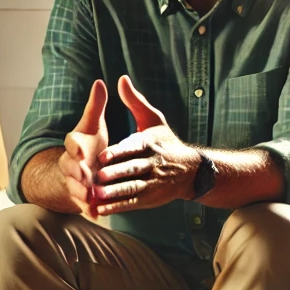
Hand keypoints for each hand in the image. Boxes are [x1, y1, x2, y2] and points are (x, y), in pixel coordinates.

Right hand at [58, 80, 107, 219]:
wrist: (84, 170)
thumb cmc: (91, 145)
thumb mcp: (94, 126)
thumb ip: (96, 107)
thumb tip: (101, 82)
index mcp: (76, 145)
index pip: (72, 143)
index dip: (75, 146)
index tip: (81, 148)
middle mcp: (72, 164)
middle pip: (70, 167)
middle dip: (76, 171)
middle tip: (84, 174)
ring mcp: (75, 182)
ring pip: (74, 187)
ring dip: (81, 191)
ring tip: (89, 196)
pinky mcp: (82, 197)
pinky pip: (83, 204)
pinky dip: (89, 209)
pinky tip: (96, 214)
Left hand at [92, 75, 201, 214]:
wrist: (193, 171)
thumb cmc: (167, 142)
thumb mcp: (154, 120)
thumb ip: (135, 102)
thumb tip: (121, 79)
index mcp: (152, 144)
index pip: (135, 148)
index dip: (119, 152)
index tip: (103, 155)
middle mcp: (154, 164)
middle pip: (133, 169)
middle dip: (116, 174)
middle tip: (97, 176)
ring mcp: (154, 184)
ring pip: (132, 188)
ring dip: (114, 193)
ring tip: (96, 194)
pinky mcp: (151, 199)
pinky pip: (132, 203)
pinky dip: (117, 207)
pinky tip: (101, 209)